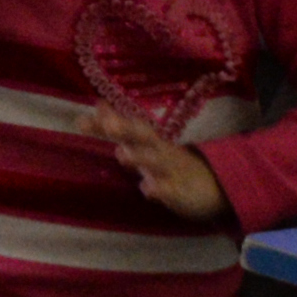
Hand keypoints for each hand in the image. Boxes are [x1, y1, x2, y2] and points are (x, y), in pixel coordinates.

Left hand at [90, 105, 226, 221]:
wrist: (216, 184)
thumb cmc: (171, 163)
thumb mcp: (146, 144)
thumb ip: (122, 128)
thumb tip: (98, 105)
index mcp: (149, 141)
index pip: (126, 127)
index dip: (105, 123)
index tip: (80, 120)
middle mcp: (159, 151)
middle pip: (142, 136)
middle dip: (125, 129)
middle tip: (107, 124)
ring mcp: (171, 170)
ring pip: (155, 161)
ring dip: (139, 157)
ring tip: (121, 154)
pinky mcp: (181, 191)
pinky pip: (170, 190)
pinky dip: (159, 189)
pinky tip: (147, 190)